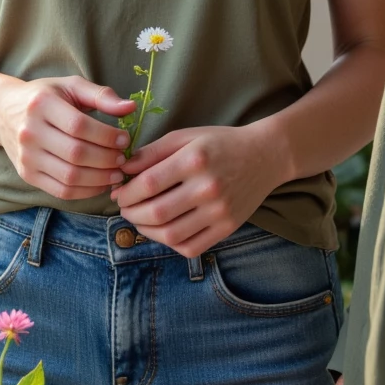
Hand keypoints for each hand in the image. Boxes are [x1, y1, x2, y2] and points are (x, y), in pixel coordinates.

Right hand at [0, 76, 134, 200]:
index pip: (79, 126)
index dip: (107, 136)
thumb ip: (101, 95)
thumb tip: (130, 107)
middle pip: (76, 154)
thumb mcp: (70, 86)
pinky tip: (100, 183)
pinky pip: (61, 191)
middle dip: (107, 159)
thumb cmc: (45, 96)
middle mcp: (29, 132)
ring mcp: (26, 157)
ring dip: (100, 179)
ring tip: (117, 173)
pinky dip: (86, 191)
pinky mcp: (27, 175)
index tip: (125, 139)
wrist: (3, 112)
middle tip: (124, 158)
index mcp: (41, 104)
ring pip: (70, 176)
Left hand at [110, 122, 281, 258]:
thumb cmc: (220, 143)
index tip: (119, 193)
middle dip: (131, 214)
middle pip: (157, 213)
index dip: (126, 193)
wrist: (265, 156)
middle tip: (125, 209)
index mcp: (195, 160)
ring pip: (171, 235)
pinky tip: (164, 230)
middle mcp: (208, 188)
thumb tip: (123, 171)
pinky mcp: (228, 228)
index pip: (148, 184)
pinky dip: (170, 243)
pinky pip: (191, 247)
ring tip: (140, 220)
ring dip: (146, 231)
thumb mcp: (185, 137)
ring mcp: (220, 212)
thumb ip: (152, 152)